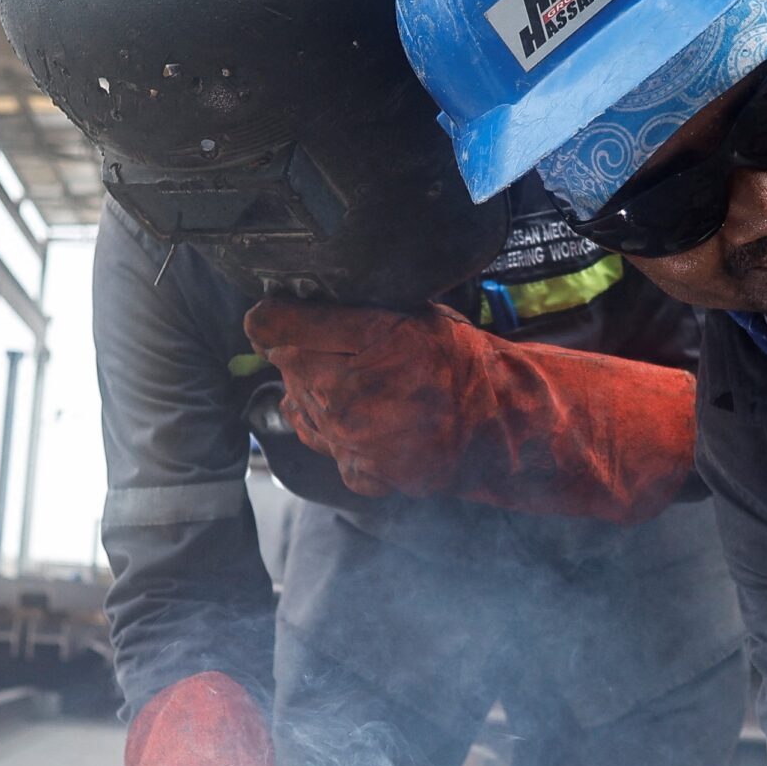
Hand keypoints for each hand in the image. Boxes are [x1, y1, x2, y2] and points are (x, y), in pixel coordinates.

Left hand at [243, 299, 696, 522]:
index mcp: (359, 337)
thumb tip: (305, 297)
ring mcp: (347, 434)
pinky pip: (322, 442)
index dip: (273, 317)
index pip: (268, 324)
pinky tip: (368, 420)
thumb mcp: (412, 311)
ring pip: (298, 404)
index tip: (282, 317)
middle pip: (283, 364)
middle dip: (302, 355)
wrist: (498, 423)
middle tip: (338, 353)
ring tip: (363, 388)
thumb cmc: (460, 361)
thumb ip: (353, 307)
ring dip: (318, 394)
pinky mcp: (356, 468)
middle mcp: (343, 388)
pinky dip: (336, 433)